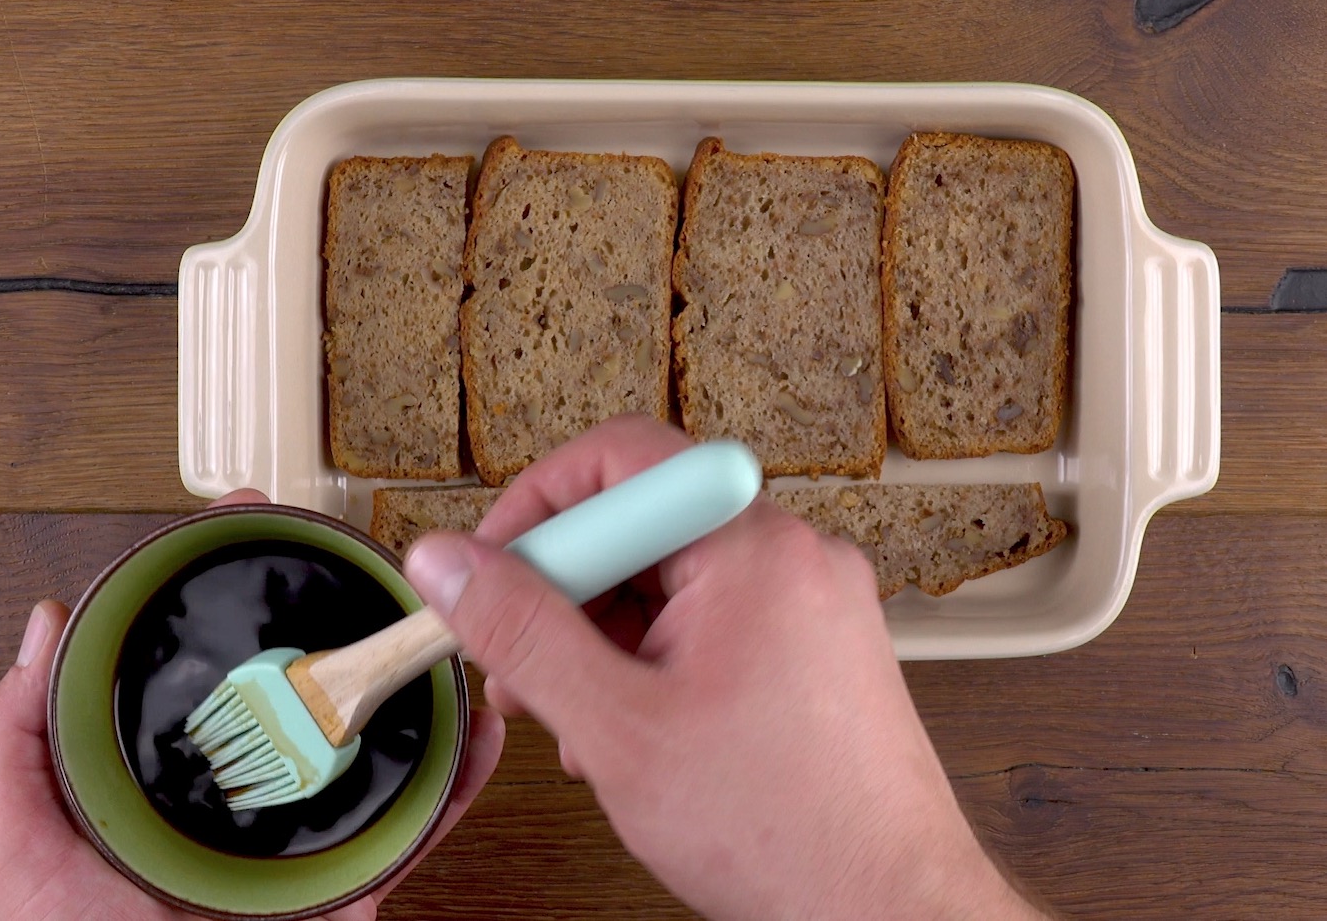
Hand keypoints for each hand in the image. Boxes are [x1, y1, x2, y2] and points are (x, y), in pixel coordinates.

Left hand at [0, 489, 504, 920]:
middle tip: (367, 551)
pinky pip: (424, 818)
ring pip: (378, 737)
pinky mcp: (363, 872)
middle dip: (344, 611)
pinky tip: (479, 725)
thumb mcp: (25, 853)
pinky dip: (463, 773)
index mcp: (177, 772)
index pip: (210, 657)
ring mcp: (311, 829)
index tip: (247, 519)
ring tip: (441, 622)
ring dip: (417, 679)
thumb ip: (15, 747)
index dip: (229, 583)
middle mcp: (252, 789)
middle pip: (308, 681)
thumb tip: (39, 634)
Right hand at [404, 416, 1050, 920]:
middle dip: (566, 592)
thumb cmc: (783, 827)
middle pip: (644, 523)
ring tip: (577, 720)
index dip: (537, 506)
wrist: (887, 907)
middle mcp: (793, 556)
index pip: (622, 458)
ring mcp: (811, 602)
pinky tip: (630, 730)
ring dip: (604, 638)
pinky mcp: (815, 647)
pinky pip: (713, 619)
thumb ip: (521, 631)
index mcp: (752, 547)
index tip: (490, 568)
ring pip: (673, 579)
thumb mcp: (615, 725)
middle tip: (521, 666)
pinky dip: (656, 660)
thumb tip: (447, 563)